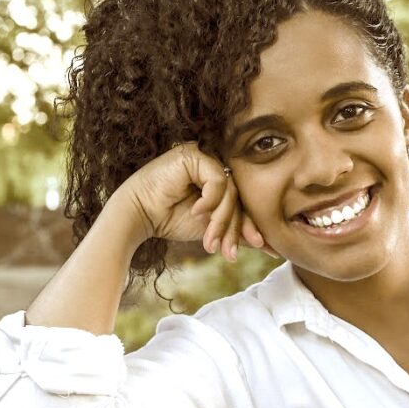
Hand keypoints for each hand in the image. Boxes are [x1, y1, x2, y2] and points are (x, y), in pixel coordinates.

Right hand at [110, 142, 273, 260]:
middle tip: (231, 252)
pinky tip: (196, 213)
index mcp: (220, 182)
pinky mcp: (195, 155)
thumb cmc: (170, 220)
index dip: (250, 225)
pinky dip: (210, 200)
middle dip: (236, 228)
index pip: (243, 202)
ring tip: (210, 242)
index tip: (262, 248)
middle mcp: (215, 168)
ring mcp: (205, 159)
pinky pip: (218, 179)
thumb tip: (269, 245)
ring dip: (221, 220)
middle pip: (239, 198)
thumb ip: (237, 230)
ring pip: (231, 192)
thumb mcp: (211, 228)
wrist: (139, 217)